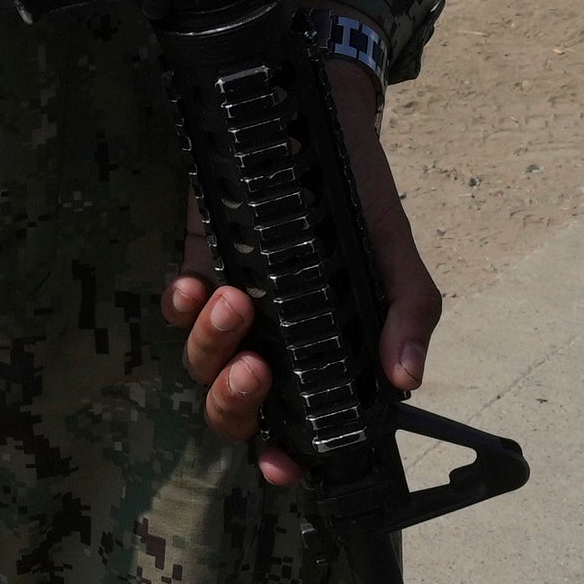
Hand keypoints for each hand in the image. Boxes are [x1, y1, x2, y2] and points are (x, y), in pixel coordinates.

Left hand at [163, 62, 438, 486]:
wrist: (316, 117)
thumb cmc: (358, 193)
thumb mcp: (392, 248)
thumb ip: (407, 310)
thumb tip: (407, 378)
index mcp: (320, 351)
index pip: (296, 425)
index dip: (284, 455)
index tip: (280, 466)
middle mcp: (272, 340)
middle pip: (234, 408)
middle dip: (235, 403)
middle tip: (256, 369)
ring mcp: (232, 307)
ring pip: (201, 362)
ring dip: (211, 345)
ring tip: (234, 302)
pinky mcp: (199, 266)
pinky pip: (176, 307)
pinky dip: (180, 304)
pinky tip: (195, 284)